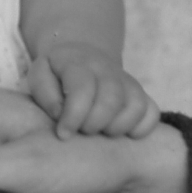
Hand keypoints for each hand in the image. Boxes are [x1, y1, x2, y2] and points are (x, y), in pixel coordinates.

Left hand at [29, 41, 159, 137]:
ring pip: (135, 106)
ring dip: (117, 128)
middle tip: (82, 131)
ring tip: (100, 132)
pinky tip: (123, 134)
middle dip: (94, 123)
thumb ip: (45, 94)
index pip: (82, 89)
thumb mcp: (40, 77)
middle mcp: (107, 69)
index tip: (63, 134)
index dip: (73, 116)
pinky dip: (141, 128)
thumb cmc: (55, 75)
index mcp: (77, 62)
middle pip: (112, 99)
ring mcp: (127, 81)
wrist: (80, 58)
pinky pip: (152, 113)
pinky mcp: (141, 94)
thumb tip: (60, 115)